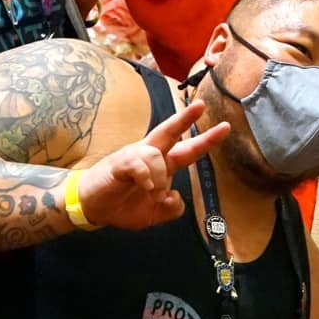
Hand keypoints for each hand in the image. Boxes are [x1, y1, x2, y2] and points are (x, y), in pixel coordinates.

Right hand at [74, 98, 228, 229]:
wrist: (93, 208)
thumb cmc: (124, 204)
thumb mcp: (154, 213)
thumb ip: (171, 208)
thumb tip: (174, 197)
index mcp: (162, 164)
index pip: (187, 148)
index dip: (206, 140)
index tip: (225, 127)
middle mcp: (149, 155)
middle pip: (169, 131)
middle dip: (185, 118)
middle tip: (200, 105)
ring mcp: (133, 156)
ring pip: (155, 153)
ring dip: (159, 175)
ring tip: (154, 193)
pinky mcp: (118, 163)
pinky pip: (138, 163)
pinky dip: (146, 177)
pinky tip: (146, 187)